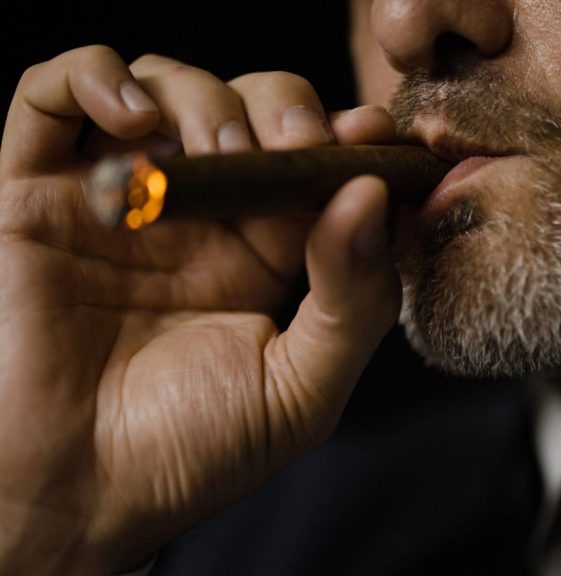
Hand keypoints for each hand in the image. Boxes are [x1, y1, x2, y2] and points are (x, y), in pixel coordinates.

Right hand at [0, 46, 400, 573]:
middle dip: (284, 109)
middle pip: (251, 108)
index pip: (315, 163)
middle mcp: (199, 216)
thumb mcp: (303, 388)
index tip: (373, 136)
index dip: (346, 137)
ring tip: (219, 151)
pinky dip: (92, 77)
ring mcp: (121, 198)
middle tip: (297, 146)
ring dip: (203, 97)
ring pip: (165, 87)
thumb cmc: (191, 452)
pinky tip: (134, 118)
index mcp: (267, 252)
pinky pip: (50, 98)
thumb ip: (354, 297)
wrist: (77, 495)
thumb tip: (371, 195)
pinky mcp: (36, 194)